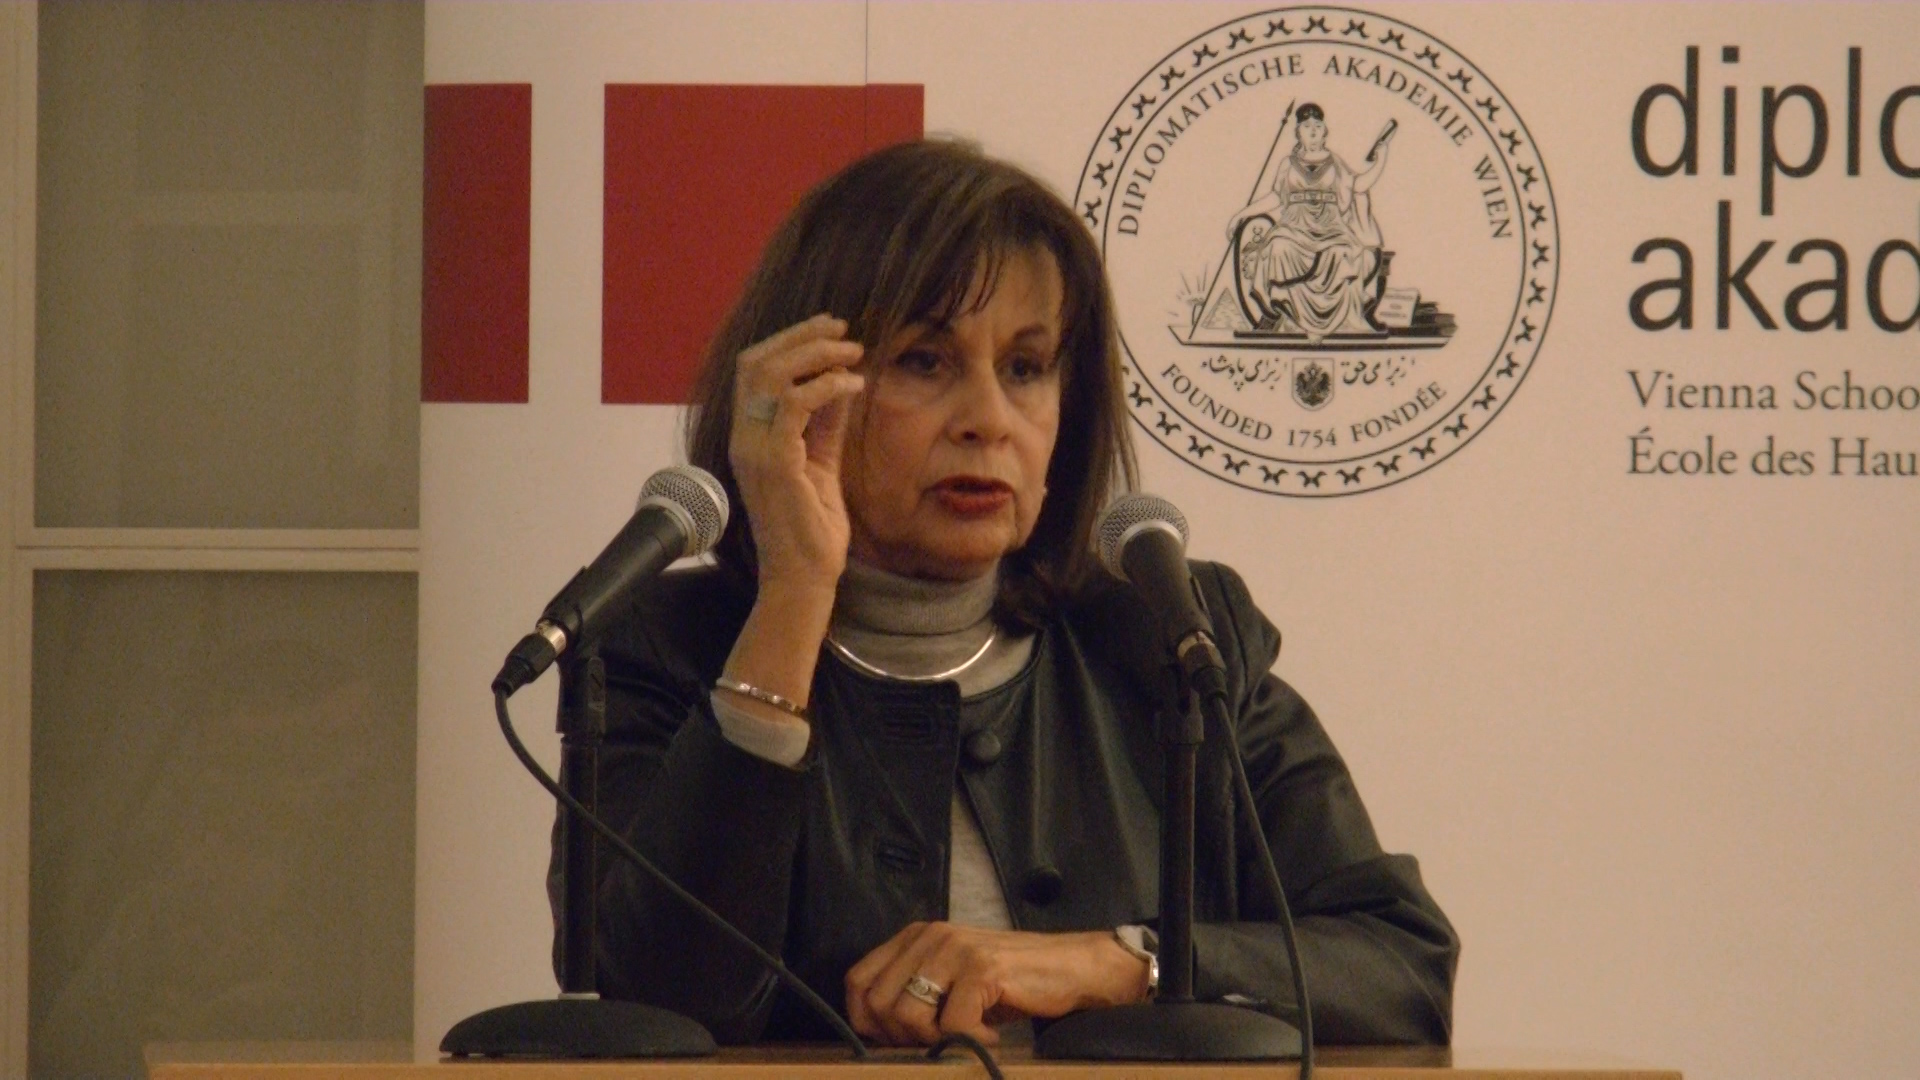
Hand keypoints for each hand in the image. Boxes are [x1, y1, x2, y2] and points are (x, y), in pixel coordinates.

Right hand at [728, 314, 866, 592]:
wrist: (804, 578)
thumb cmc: (811, 528)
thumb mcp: (822, 461)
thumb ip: (825, 422)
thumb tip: (840, 379)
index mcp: (748, 436)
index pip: (752, 369)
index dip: (788, 340)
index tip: (830, 330)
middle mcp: (743, 438)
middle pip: (755, 361)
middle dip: (801, 335)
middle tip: (843, 328)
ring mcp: (754, 450)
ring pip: (771, 375)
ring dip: (816, 354)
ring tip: (854, 352)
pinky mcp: (775, 463)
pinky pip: (793, 405)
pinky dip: (826, 386)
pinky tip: (853, 385)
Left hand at [845, 922, 1148, 1046]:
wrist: (1070, 968)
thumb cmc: (1008, 983)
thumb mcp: (950, 981)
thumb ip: (912, 993)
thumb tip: (874, 1034)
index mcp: (915, 936)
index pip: (857, 981)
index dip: (866, 1021)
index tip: (897, 1041)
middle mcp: (930, 935)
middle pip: (878, 1004)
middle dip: (904, 1038)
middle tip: (941, 1042)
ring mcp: (955, 949)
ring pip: (908, 1016)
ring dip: (937, 1041)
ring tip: (968, 1037)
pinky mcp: (982, 969)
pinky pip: (953, 1026)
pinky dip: (972, 1043)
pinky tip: (992, 1036)